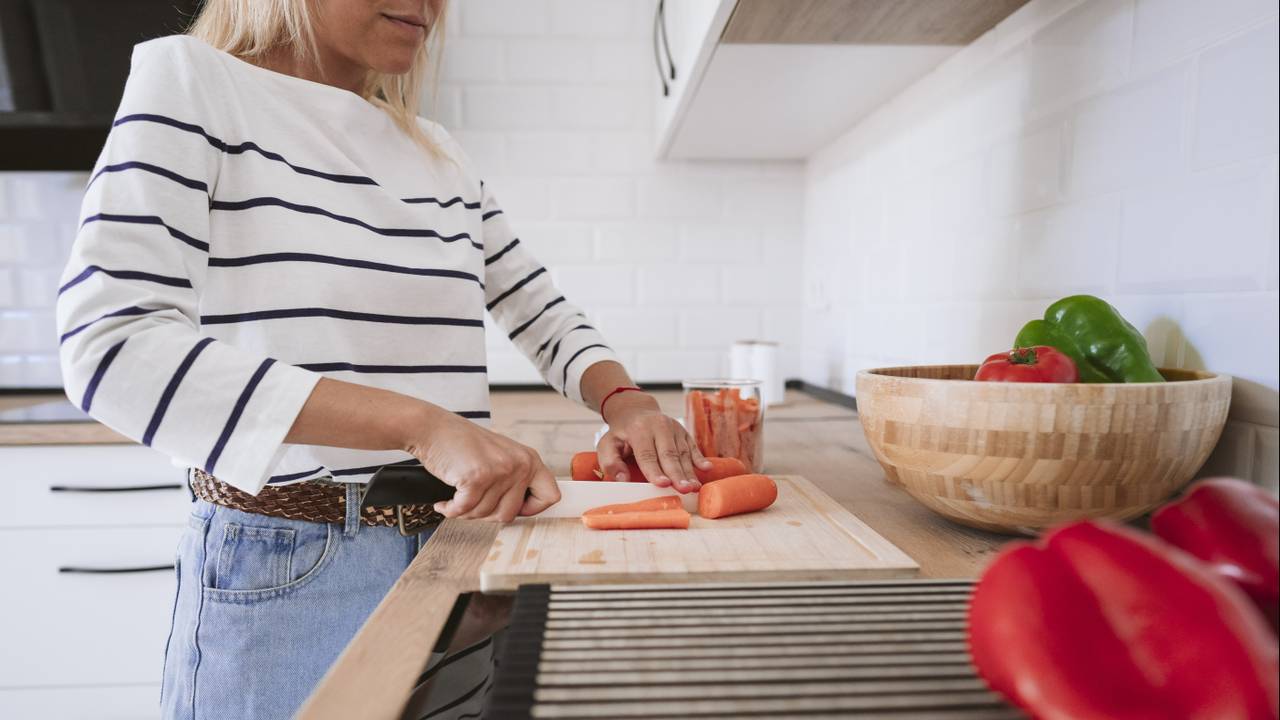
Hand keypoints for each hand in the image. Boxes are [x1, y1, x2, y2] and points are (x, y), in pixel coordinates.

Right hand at [402, 404, 559, 520]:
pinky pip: (464, 510)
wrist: (432, 428)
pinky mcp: (477, 478)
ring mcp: (500, 471)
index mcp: (529, 459)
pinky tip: (445, 501)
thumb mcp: (500, 456)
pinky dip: (450, 509)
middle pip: (510, 514)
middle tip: (472, 501)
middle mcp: (519, 464)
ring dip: (466, 511)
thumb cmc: (461, 444)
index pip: (551, 496)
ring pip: (486, 515)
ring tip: (457, 495)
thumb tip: (524, 510)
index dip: (531, 509)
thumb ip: (515, 479)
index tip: (512, 508)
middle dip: (486, 514)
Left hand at [597, 393, 711, 493]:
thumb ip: (611, 462)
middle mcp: (659, 426)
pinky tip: (707, 469)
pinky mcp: (683, 433)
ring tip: (694, 488)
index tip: (663, 484)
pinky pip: (692, 447)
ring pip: (682, 452)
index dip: (655, 470)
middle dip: (677, 473)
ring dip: (689, 472)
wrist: (636, 410)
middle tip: (683, 489)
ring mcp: (674, 428)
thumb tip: (623, 480)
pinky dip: (700, 459)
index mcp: (638, 430)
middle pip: (669, 454)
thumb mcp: (607, 445)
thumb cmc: (621, 434)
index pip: (647, 454)